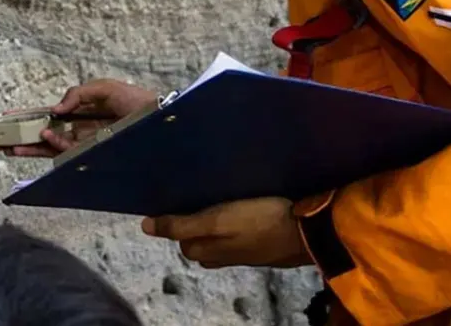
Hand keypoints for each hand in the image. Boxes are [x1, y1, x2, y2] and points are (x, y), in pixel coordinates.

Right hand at [7, 79, 158, 156]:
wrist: (161, 121)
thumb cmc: (137, 101)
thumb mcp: (105, 87)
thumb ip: (78, 93)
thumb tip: (56, 109)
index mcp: (84, 110)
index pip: (53, 114)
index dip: (32, 116)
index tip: (11, 118)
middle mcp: (83, 128)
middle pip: (48, 133)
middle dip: (26, 137)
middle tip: (3, 141)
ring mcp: (87, 143)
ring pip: (54, 146)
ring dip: (34, 146)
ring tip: (16, 146)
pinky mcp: (94, 154)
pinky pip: (69, 151)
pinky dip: (55, 145)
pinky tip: (45, 136)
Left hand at [142, 197, 311, 268]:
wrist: (307, 233)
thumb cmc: (258, 222)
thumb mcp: (216, 220)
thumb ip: (181, 225)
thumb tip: (144, 226)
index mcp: (207, 250)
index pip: (179, 238)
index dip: (175, 220)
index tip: (177, 197)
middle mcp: (222, 256)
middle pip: (197, 241)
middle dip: (193, 222)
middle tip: (196, 194)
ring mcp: (243, 253)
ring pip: (218, 239)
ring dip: (214, 222)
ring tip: (218, 197)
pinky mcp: (261, 246)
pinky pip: (238, 236)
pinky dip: (233, 224)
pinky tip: (242, 207)